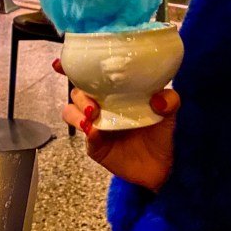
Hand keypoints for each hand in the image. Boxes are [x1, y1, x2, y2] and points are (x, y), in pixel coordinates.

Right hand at [54, 59, 178, 190]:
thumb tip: (158, 98)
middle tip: (93, 104)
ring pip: (71, 111)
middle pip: (76, 91)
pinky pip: (84, 135)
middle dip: (79, 93)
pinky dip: (87, 132)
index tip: (61, 64)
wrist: (159, 167)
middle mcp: (102, 104)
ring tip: (91, 117)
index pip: (91, 75)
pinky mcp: (94, 144)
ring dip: (77, 112)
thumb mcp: (170, 112)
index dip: (72, 67)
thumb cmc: (160, 133)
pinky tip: (95, 133)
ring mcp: (95, 124)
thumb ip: (169, 101)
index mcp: (116, 91)